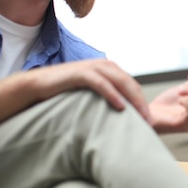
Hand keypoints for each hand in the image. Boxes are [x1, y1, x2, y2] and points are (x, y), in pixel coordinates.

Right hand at [30, 59, 150, 120]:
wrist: (38, 85)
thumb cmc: (66, 92)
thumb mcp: (92, 92)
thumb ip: (107, 95)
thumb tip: (123, 113)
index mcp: (110, 69)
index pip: (133, 86)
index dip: (142, 102)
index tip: (149, 120)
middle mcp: (105, 65)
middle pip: (131, 84)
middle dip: (142, 103)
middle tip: (149, 121)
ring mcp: (94, 67)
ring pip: (121, 82)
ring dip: (133, 100)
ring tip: (141, 116)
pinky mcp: (82, 73)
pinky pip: (102, 84)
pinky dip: (113, 95)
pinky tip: (121, 107)